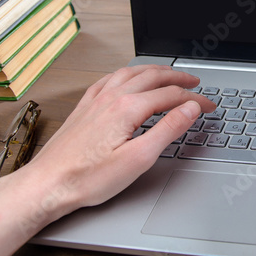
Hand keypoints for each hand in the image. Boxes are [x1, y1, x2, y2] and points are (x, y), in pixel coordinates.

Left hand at [12, 65, 215, 216]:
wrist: (47, 185)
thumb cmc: (87, 178)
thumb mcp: (138, 159)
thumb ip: (168, 130)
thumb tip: (190, 110)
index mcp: (127, 108)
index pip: (171, 95)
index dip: (195, 100)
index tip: (208, 107)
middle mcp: (110, 97)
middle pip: (153, 77)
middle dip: (178, 78)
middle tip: (195, 83)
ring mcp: (95, 100)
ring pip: (130, 72)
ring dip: (154, 70)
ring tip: (168, 73)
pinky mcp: (84, 107)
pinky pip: (109, 79)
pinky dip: (127, 73)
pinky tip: (126, 78)